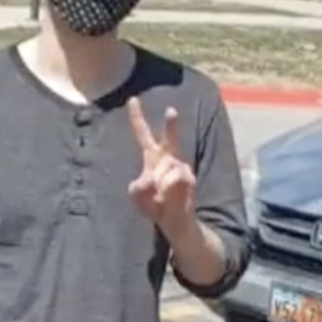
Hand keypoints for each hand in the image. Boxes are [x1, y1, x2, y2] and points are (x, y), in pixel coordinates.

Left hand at [127, 95, 196, 230]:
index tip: (132, 99)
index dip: (137, 118)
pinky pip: (174, 178)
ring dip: (159, 183)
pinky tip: (168, 197)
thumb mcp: (138, 198)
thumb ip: (137, 188)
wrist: (175, 222)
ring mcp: (180, 167)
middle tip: (171, 110)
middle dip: (171, 126)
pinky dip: (167, 189)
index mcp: (152, 159)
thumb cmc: (155, 206)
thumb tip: (147, 179)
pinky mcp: (189, 177)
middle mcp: (168, 158)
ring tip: (161, 196)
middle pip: (169, 139)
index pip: (143, 135)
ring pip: (166, 167)